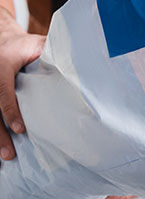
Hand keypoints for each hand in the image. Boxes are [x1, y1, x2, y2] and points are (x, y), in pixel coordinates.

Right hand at [0, 8, 45, 161]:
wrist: (5, 42)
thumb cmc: (27, 47)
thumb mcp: (40, 45)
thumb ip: (55, 55)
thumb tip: (82, 68)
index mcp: (3, 64)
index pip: (3, 89)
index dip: (10, 110)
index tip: (20, 129)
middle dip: (0, 132)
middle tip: (10, 153)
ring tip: (7, 156)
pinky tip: (1, 148)